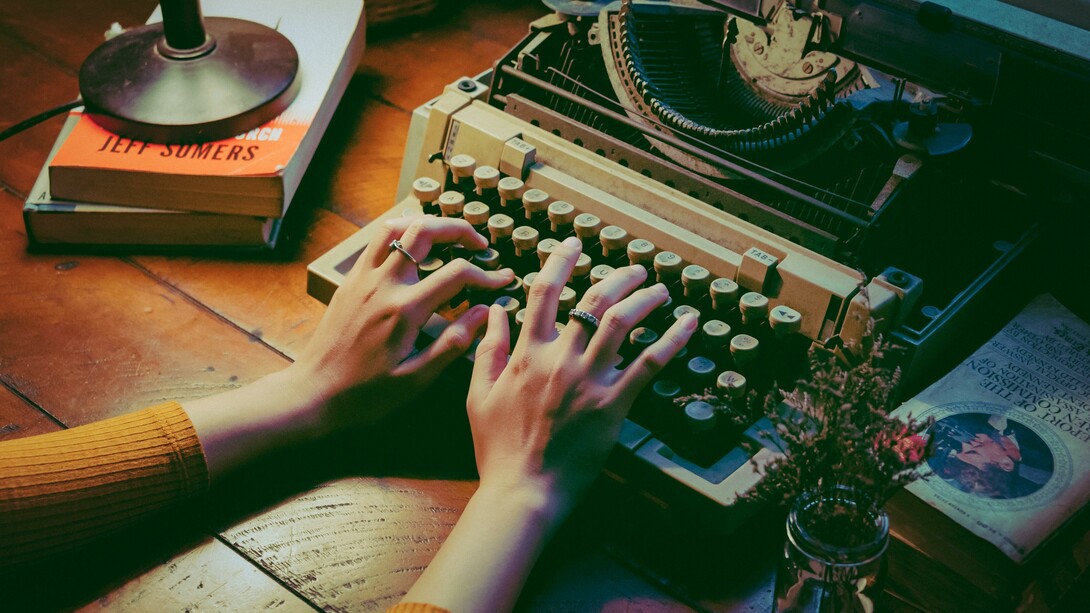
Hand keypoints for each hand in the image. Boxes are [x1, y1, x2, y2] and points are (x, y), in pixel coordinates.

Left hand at [290, 215, 514, 431]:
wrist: (313, 393)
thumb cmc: (365, 394)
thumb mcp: (415, 380)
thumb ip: (453, 343)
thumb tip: (483, 313)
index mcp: (404, 310)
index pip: (456, 274)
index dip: (487, 275)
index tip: (503, 281)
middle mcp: (383, 285)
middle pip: (424, 231)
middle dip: (459, 230)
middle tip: (480, 245)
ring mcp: (362, 278)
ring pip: (396, 227)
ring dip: (426, 224)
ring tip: (448, 237)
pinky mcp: (350, 281)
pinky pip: (376, 242)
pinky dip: (400, 234)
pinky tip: (414, 249)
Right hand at [467, 236, 696, 515]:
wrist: (522, 490)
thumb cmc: (498, 447)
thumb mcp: (479, 393)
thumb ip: (488, 348)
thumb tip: (495, 311)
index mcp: (526, 353)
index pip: (544, 292)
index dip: (560, 261)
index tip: (574, 243)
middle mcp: (560, 359)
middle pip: (593, 301)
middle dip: (617, 276)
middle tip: (635, 268)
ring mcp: (589, 381)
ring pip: (622, 323)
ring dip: (645, 298)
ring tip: (660, 287)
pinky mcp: (613, 406)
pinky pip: (648, 365)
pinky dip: (671, 340)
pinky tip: (687, 323)